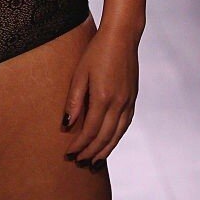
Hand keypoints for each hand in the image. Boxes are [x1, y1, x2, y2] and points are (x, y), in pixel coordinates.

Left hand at [61, 23, 139, 167]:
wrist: (122, 37)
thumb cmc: (97, 51)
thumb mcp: (80, 73)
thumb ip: (74, 100)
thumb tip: (67, 123)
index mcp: (103, 97)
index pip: (90, 131)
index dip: (79, 145)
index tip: (69, 153)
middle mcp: (118, 103)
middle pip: (104, 137)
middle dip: (91, 152)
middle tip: (79, 162)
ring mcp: (128, 102)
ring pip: (117, 134)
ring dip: (105, 150)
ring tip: (94, 161)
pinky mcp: (133, 98)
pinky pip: (125, 125)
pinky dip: (116, 137)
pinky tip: (110, 142)